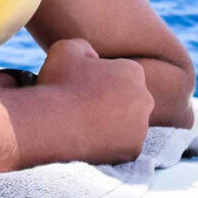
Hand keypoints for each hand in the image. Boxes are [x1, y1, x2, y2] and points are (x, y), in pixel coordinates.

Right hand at [35, 38, 153, 163]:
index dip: (99, 77)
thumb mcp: (66, 48)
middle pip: (127, 98)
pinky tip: (88, 138)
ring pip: (126, 123)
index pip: (120, 73)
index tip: (81, 84)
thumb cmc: (59, 83)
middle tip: (82, 105)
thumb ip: (85, 46)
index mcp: (133, 72)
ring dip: (110, 122)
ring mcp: (141, 127)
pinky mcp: (133, 151)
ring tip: (83, 123)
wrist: (52, 123)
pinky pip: (122, 145)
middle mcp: (145, 99)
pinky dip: (108, 142)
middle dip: (109, 100)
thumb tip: (92, 56)